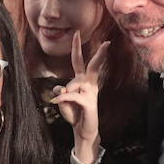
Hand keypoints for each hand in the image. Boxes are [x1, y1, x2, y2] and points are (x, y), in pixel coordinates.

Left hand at [50, 32, 108, 163]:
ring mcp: (91, 94)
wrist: (83, 130)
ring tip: (59, 100)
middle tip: (107, 43)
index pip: (79, 61)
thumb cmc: (74, 114)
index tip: (76, 32)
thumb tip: (60, 87)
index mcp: (83, 81)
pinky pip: (73, 96)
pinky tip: (55, 101)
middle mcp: (89, 85)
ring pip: (76, 83)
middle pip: (93, 66)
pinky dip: (63, 98)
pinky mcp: (89, 104)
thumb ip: (62, 90)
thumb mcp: (64, 100)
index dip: (77, 47)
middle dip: (99, 55)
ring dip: (67, 90)